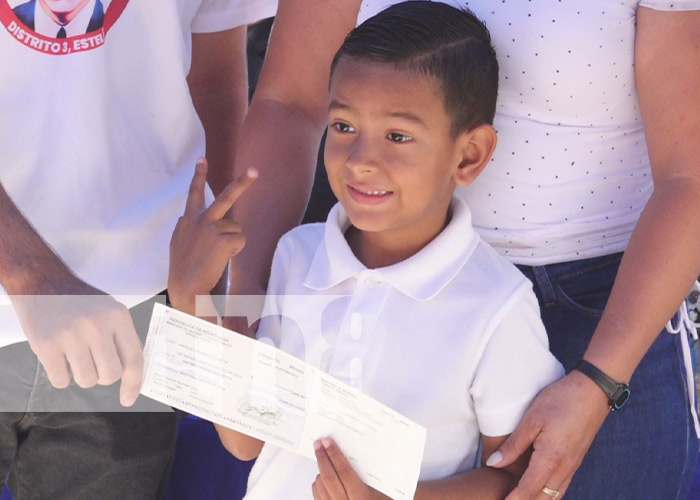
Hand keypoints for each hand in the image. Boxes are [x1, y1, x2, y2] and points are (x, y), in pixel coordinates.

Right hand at [11, 278, 142, 406]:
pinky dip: (60, 376)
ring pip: (86, 380)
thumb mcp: (110, 310)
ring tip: (74, 355)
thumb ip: (123, 337)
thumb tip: (134, 372)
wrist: (43, 282)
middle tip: (93, 362)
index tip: (128, 399)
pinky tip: (58, 357)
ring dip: (81, 375)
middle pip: (110, 375)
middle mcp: (97, 325)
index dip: (133, 383)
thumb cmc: (80, 300)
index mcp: (118, 316)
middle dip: (103, 376)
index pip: (134, 358)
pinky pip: (61, 381)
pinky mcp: (46, 345)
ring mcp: (71, 335)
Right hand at [168, 158, 256, 311]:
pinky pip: (240, 240)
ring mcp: (212, 228)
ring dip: (231, 242)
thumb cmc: (182, 268)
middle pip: (225, 197)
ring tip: (215, 255)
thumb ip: (185, 227)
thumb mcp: (178, 242)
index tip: (202, 158)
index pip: (194, 193)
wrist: (186, 286)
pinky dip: (235, 251)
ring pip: (236, 228)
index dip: (199, 175)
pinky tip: (221, 259)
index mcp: (188, 219)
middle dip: (242, 183)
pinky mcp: (223, 239)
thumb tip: (185, 216)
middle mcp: (200, 219)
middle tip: (255, 171)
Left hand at [312, 437, 390, 499]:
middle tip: (319, 444)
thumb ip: (368, 476)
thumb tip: (352, 452)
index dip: (335, 455)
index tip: (328, 442)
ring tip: (324, 460)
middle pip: (328, 478)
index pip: (344, 472)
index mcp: (361, 499)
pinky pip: (317, 497)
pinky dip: (318, 485)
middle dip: (322, 458)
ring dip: (320, 471)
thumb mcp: (380, 491)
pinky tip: (322, 478)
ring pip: (320, 487)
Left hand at [486, 372, 609, 499]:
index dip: (513, 499)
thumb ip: (514, 444)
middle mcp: (564, 468)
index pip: (528, 489)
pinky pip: (561, 485)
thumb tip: (493, 463)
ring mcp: (573, 465)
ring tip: (519, 496)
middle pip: (543, 498)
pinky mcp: (576, 460)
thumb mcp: (532, 419)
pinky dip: (548, 492)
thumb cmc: (561, 400)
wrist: (594, 391)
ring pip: (555, 494)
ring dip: (537, 499)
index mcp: (551, 458)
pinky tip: (537, 487)